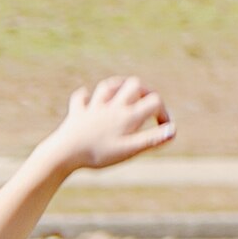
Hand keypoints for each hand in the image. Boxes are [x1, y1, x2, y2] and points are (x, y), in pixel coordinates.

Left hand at [46, 75, 174, 172]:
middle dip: (144, 90)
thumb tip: (174, 130)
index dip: (163, 112)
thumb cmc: (98, 154)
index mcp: (127, 115)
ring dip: (118, 86)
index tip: (162, 127)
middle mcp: (112, 106)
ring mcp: (93, 108)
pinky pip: (80, 99)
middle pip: (133, 85)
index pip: (154, 102)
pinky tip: (86, 98)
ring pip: (108, 87)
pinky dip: (84, 97)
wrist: (64, 153)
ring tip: (122, 92)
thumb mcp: (129, 150)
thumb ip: (152, 139)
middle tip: (146, 102)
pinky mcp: (76, 114)